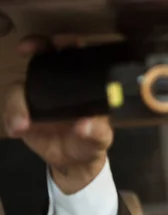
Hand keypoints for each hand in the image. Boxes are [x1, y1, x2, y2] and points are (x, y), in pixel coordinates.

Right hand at [2, 35, 112, 193]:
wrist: (74, 162)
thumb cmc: (90, 142)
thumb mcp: (100, 139)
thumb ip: (97, 133)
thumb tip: (87, 126)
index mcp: (82, 85)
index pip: (76, 55)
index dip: (68, 43)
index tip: (62, 42)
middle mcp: (58, 84)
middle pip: (43, 55)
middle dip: (34, 45)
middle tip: (27, 48)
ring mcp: (37, 95)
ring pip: (20, 85)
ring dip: (17, 102)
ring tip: (23, 124)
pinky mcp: (23, 110)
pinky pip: (11, 108)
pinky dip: (11, 117)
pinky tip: (18, 129)